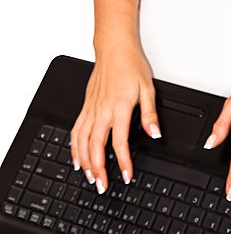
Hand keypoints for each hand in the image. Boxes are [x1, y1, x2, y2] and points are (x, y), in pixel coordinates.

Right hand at [70, 40, 160, 193]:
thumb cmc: (131, 65)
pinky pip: (76, 129)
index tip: (126, 175)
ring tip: (89, 176)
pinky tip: (77, 156)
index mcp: (119, 107)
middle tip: (102, 185)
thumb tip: (154, 133)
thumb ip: (149, 114)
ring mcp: (91, 108)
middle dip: (98, 168)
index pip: (120, 141)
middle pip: (96, 145)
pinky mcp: (86, 105)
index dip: (123, 161)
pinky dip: (74, 146)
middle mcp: (102, 110)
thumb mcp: (148, 88)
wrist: (114, 49)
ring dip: (85, 161)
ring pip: (82, 140)